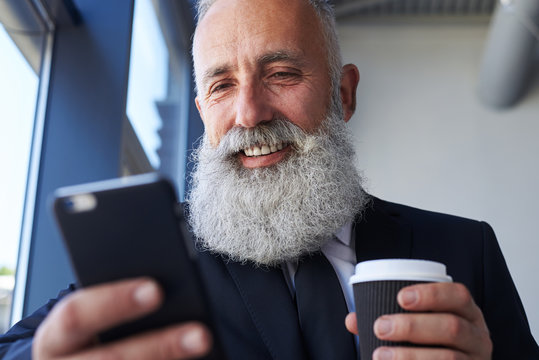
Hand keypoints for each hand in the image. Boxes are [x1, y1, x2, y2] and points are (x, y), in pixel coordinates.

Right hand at [33, 278, 211, 359]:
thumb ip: (117, 301)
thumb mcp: (89, 317)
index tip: (156, 290)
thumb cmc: (88, 334)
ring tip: (204, 347)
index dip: (114, 302)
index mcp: (54, 338)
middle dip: (160, 347)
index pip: (76, 315)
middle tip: (201, 334)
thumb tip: (161, 288)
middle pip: (111, 359)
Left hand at [345, 282, 491, 359]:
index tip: (400, 297)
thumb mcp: (420, 327)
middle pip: (452, 327)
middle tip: (380, 327)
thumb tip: (352, 320)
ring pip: (449, 358)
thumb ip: (389, 319)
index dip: (432, 294)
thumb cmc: (433, 343)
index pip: (459, 296)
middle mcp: (478, 336)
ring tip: (380, 355)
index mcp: (467, 313)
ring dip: (411, 356)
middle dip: (413, 326)